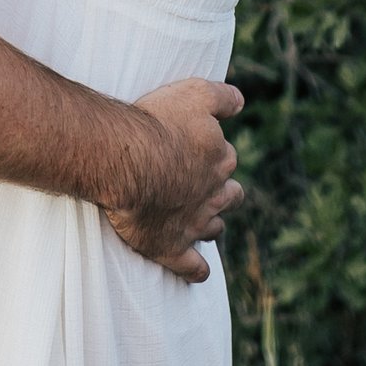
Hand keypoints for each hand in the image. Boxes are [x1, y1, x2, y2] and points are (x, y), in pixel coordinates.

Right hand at [103, 77, 244, 281]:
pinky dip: (197, 270)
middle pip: (229, 196)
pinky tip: (198, 272)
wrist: (123, 159)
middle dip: (223, 193)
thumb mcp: (193, 93)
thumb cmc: (155, 122)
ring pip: (214, 229)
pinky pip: (193, 268)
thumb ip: (222, 97)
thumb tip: (241, 103)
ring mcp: (194, 223)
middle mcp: (213, 193)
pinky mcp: (172, 248)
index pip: (225, 156)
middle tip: (204, 188)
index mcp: (220, 158)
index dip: (212, 153)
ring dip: (210, 226)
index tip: (196, 150)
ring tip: (200, 224)